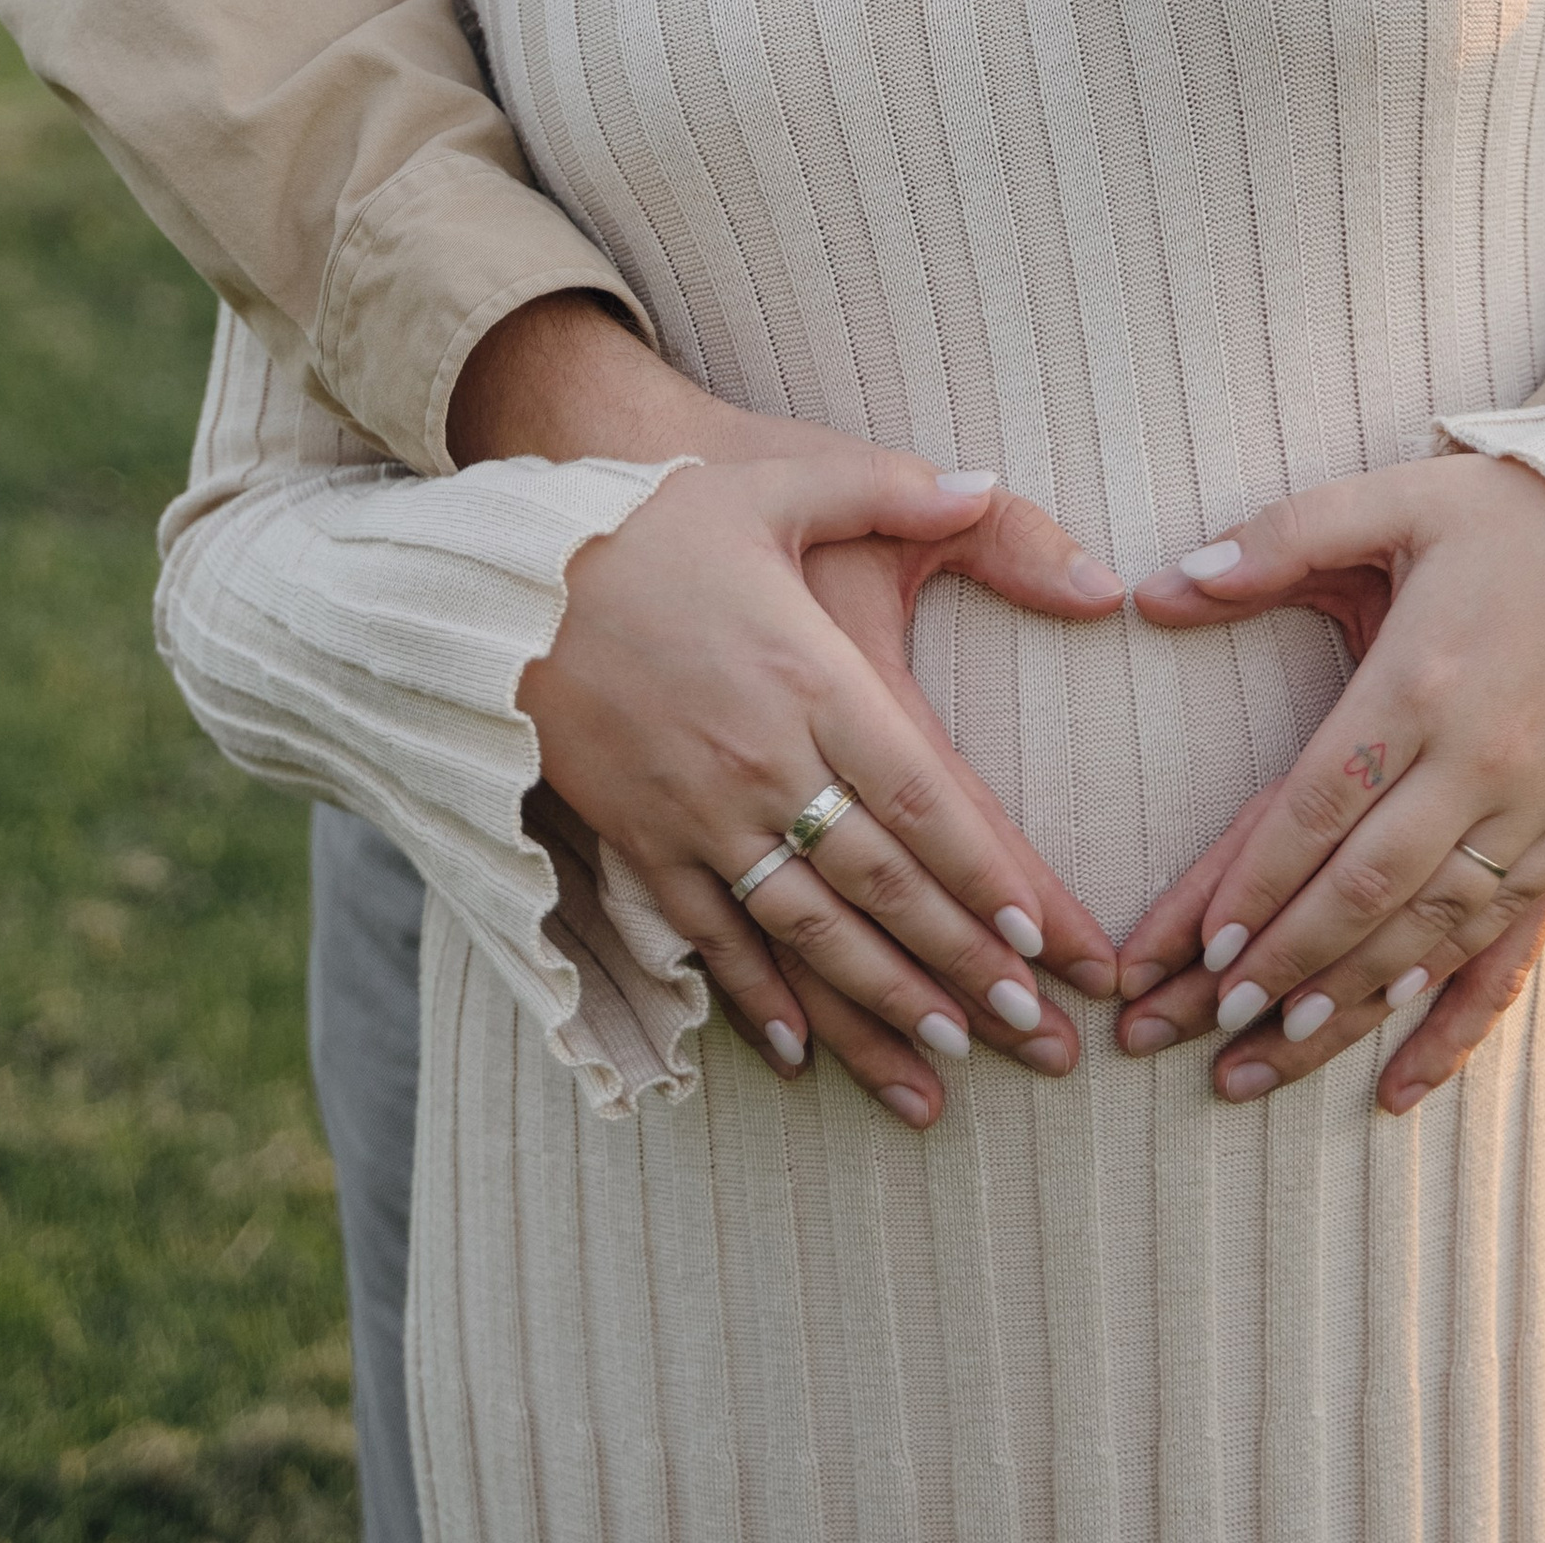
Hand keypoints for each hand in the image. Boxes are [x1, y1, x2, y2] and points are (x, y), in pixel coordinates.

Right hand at [525, 449, 1111, 1117]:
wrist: (508, 573)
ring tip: (948, 1063)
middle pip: (877, 881)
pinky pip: (707, 937)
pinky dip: (758, 999)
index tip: (1036, 934)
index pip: (916, 795)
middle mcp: (760, 758)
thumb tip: (988, 485)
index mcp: (808, 674)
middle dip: (959, 963)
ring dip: (879, 1004)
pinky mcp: (638, 838)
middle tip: (1030, 1032)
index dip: (980, 870)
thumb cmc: (653, 521)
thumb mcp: (779, 481)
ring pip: (804, 928)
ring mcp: (695, 810)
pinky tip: (804, 1055)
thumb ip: (892, 487)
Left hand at [1117, 454, 1544, 1109]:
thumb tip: (1160, 587)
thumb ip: (1278, 540)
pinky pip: (1513, 949)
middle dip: (1279, 967)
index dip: (1253, 885)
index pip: (1318, 809)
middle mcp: (1481, 763)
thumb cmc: (1524, 511)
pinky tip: (1401, 1082)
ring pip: (1430, 936)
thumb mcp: (1399, 497)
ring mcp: (1539, 811)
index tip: (1195, 948)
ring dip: (1347, 1006)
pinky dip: (1454, 1019)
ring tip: (1267, 1059)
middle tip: (1203, 1023)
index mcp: (1422, 681)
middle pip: (1365, 891)